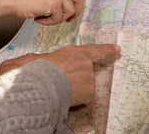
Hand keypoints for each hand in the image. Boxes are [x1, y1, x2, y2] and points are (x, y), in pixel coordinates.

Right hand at [0, 44, 120, 106]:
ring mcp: (88, 79)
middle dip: (76, 76)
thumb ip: (40, 59)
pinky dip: (75, 99)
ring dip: (74, 88)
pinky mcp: (89, 93)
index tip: (117, 49)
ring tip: (57, 90)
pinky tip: (62, 97)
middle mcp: (84, 64)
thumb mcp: (32, 59)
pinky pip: (83, 97)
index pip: (94, 50)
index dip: (106, 50)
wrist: (39, 87)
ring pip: (84, 85)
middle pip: (86, 71)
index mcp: (71, 52)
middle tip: (61, 80)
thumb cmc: (33, 72)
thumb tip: (37, 61)